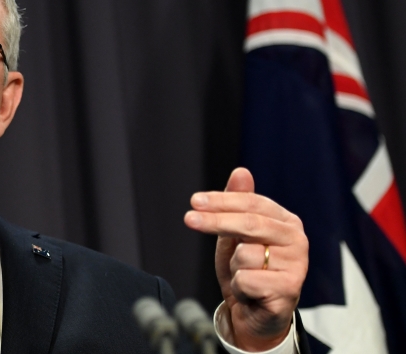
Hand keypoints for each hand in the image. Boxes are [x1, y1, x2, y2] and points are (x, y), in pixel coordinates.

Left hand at [184, 167, 307, 350]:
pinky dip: (239, 287)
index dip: (222, 200)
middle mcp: (296, 240)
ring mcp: (296, 265)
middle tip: (189, 219)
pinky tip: (250, 292)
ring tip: (243, 276)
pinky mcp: (289, 289)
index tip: (195, 201)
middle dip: (215, 221)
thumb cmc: (247, 272)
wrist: (255, 315)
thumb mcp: (235, 236)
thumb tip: (241, 172)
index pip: (253, 203)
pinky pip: (247, 279)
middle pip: (250, 223)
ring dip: (233, 267)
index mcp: (286, 222)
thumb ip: (237, 205)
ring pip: (245, 254)